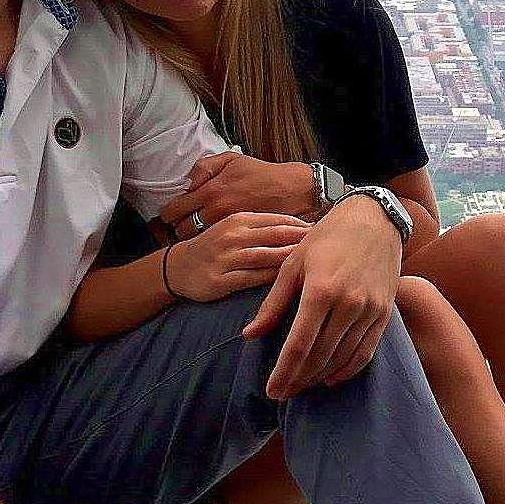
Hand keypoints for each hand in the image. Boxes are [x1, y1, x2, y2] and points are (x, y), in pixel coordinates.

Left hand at [159, 152, 314, 236]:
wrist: (292, 189)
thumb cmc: (262, 173)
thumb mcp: (231, 159)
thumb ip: (204, 168)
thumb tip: (188, 183)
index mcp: (211, 190)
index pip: (176, 209)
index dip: (168, 214)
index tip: (168, 216)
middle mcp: (216, 209)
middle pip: (183, 229)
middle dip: (179, 229)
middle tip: (180, 227)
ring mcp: (228, 226)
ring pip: (199, 239)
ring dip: (194, 237)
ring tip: (196, 233)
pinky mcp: (240, 237)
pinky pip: (216, 243)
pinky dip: (211, 242)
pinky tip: (213, 239)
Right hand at [165, 212, 310, 302]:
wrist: (177, 267)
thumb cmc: (213, 248)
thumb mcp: (234, 229)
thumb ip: (262, 228)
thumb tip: (298, 228)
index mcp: (238, 219)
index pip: (277, 220)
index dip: (302, 226)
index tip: (324, 231)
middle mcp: (233, 235)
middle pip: (276, 235)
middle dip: (302, 240)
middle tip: (326, 247)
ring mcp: (226, 258)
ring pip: (266, 256)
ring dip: (290, 259)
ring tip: (313, 264)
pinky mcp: (221, 280)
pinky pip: (252, 278)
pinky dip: (271, 279)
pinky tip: (287, 283)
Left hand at [241, 196, 402, 398]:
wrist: (374, 219)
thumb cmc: (327, 237)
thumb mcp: (293, 264)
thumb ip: (273, 303)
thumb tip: (249, 335)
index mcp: (320, 290)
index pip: (298, 344)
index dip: (284, 372)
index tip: (272, 390)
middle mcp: (348, 303)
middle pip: (320, 356)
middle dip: (299, 379)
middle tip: (283, 393)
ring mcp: (370, 310)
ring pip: (343, 357)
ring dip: (321, 376)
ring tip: (303, 385)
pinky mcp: (384, 313)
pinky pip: (366, 351)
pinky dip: (348, 369)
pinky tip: (332, 376)